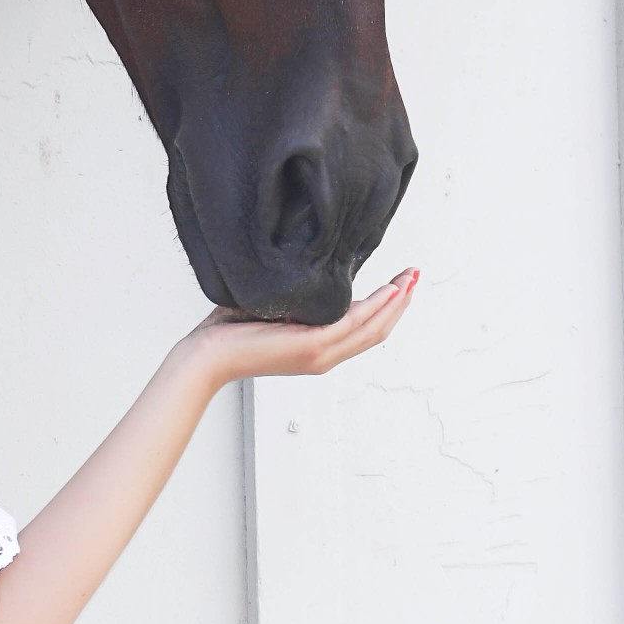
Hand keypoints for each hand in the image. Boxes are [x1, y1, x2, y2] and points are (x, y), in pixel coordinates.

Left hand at [193, 265, 417, 384]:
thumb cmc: (229, 332)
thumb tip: (306, 269)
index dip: (387, 308)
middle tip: (415, 277)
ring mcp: (320, 353)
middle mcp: (324, 355)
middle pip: (377, 330)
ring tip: (411, 279)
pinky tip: (389, 289)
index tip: (400, 283)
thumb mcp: (274, 308)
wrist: (208, 355)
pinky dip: (377, 306)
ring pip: (373, 327)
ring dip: (396, 301)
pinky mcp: (312, 346)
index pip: (363, 330)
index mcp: (317, 349)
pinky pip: (354, 323)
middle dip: (400, 302)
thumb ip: (297, 297)